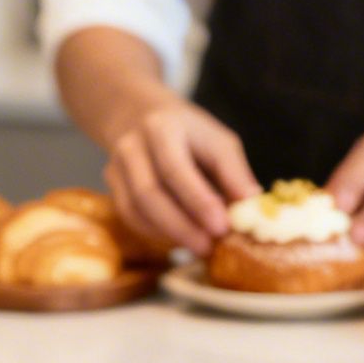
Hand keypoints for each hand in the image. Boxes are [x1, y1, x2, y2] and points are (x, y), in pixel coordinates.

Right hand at [103, 100, 259, 254]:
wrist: (140, 114)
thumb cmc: (190, 133)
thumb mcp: (218, 140)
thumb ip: (234, 172)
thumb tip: (252, 205)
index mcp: (162, 128)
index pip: (175, 168)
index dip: (198, 200)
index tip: (222, 227)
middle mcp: (132, 145)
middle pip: (148, 192)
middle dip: (180, 225)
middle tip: (209, 247)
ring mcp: (116, 165)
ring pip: (134, 208)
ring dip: (167, 234)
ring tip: (198, 248)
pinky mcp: (111, 184)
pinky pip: (129, 215)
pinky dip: (154, 233)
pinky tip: (178, 240)